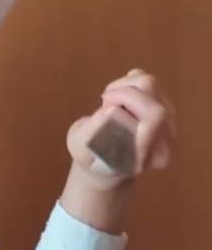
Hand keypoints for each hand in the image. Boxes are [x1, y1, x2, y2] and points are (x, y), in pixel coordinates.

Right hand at [60, 69, 175, 233]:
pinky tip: (117, 96)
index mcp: (147, 152)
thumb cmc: (91, 159)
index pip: (153, 115)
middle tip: (104, 98)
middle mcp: (166, 142)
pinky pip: (149, 82)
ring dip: (125, 84)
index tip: (104, 106)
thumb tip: (114, 111)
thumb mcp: (80, 147)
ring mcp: (169, 127)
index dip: (128, 103)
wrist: (105, 168)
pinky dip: (130, 81)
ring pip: (151, 84)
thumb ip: (94, 130)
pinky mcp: (164, 110)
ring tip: (108, 98)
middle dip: (125, 90)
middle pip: (153, 97)